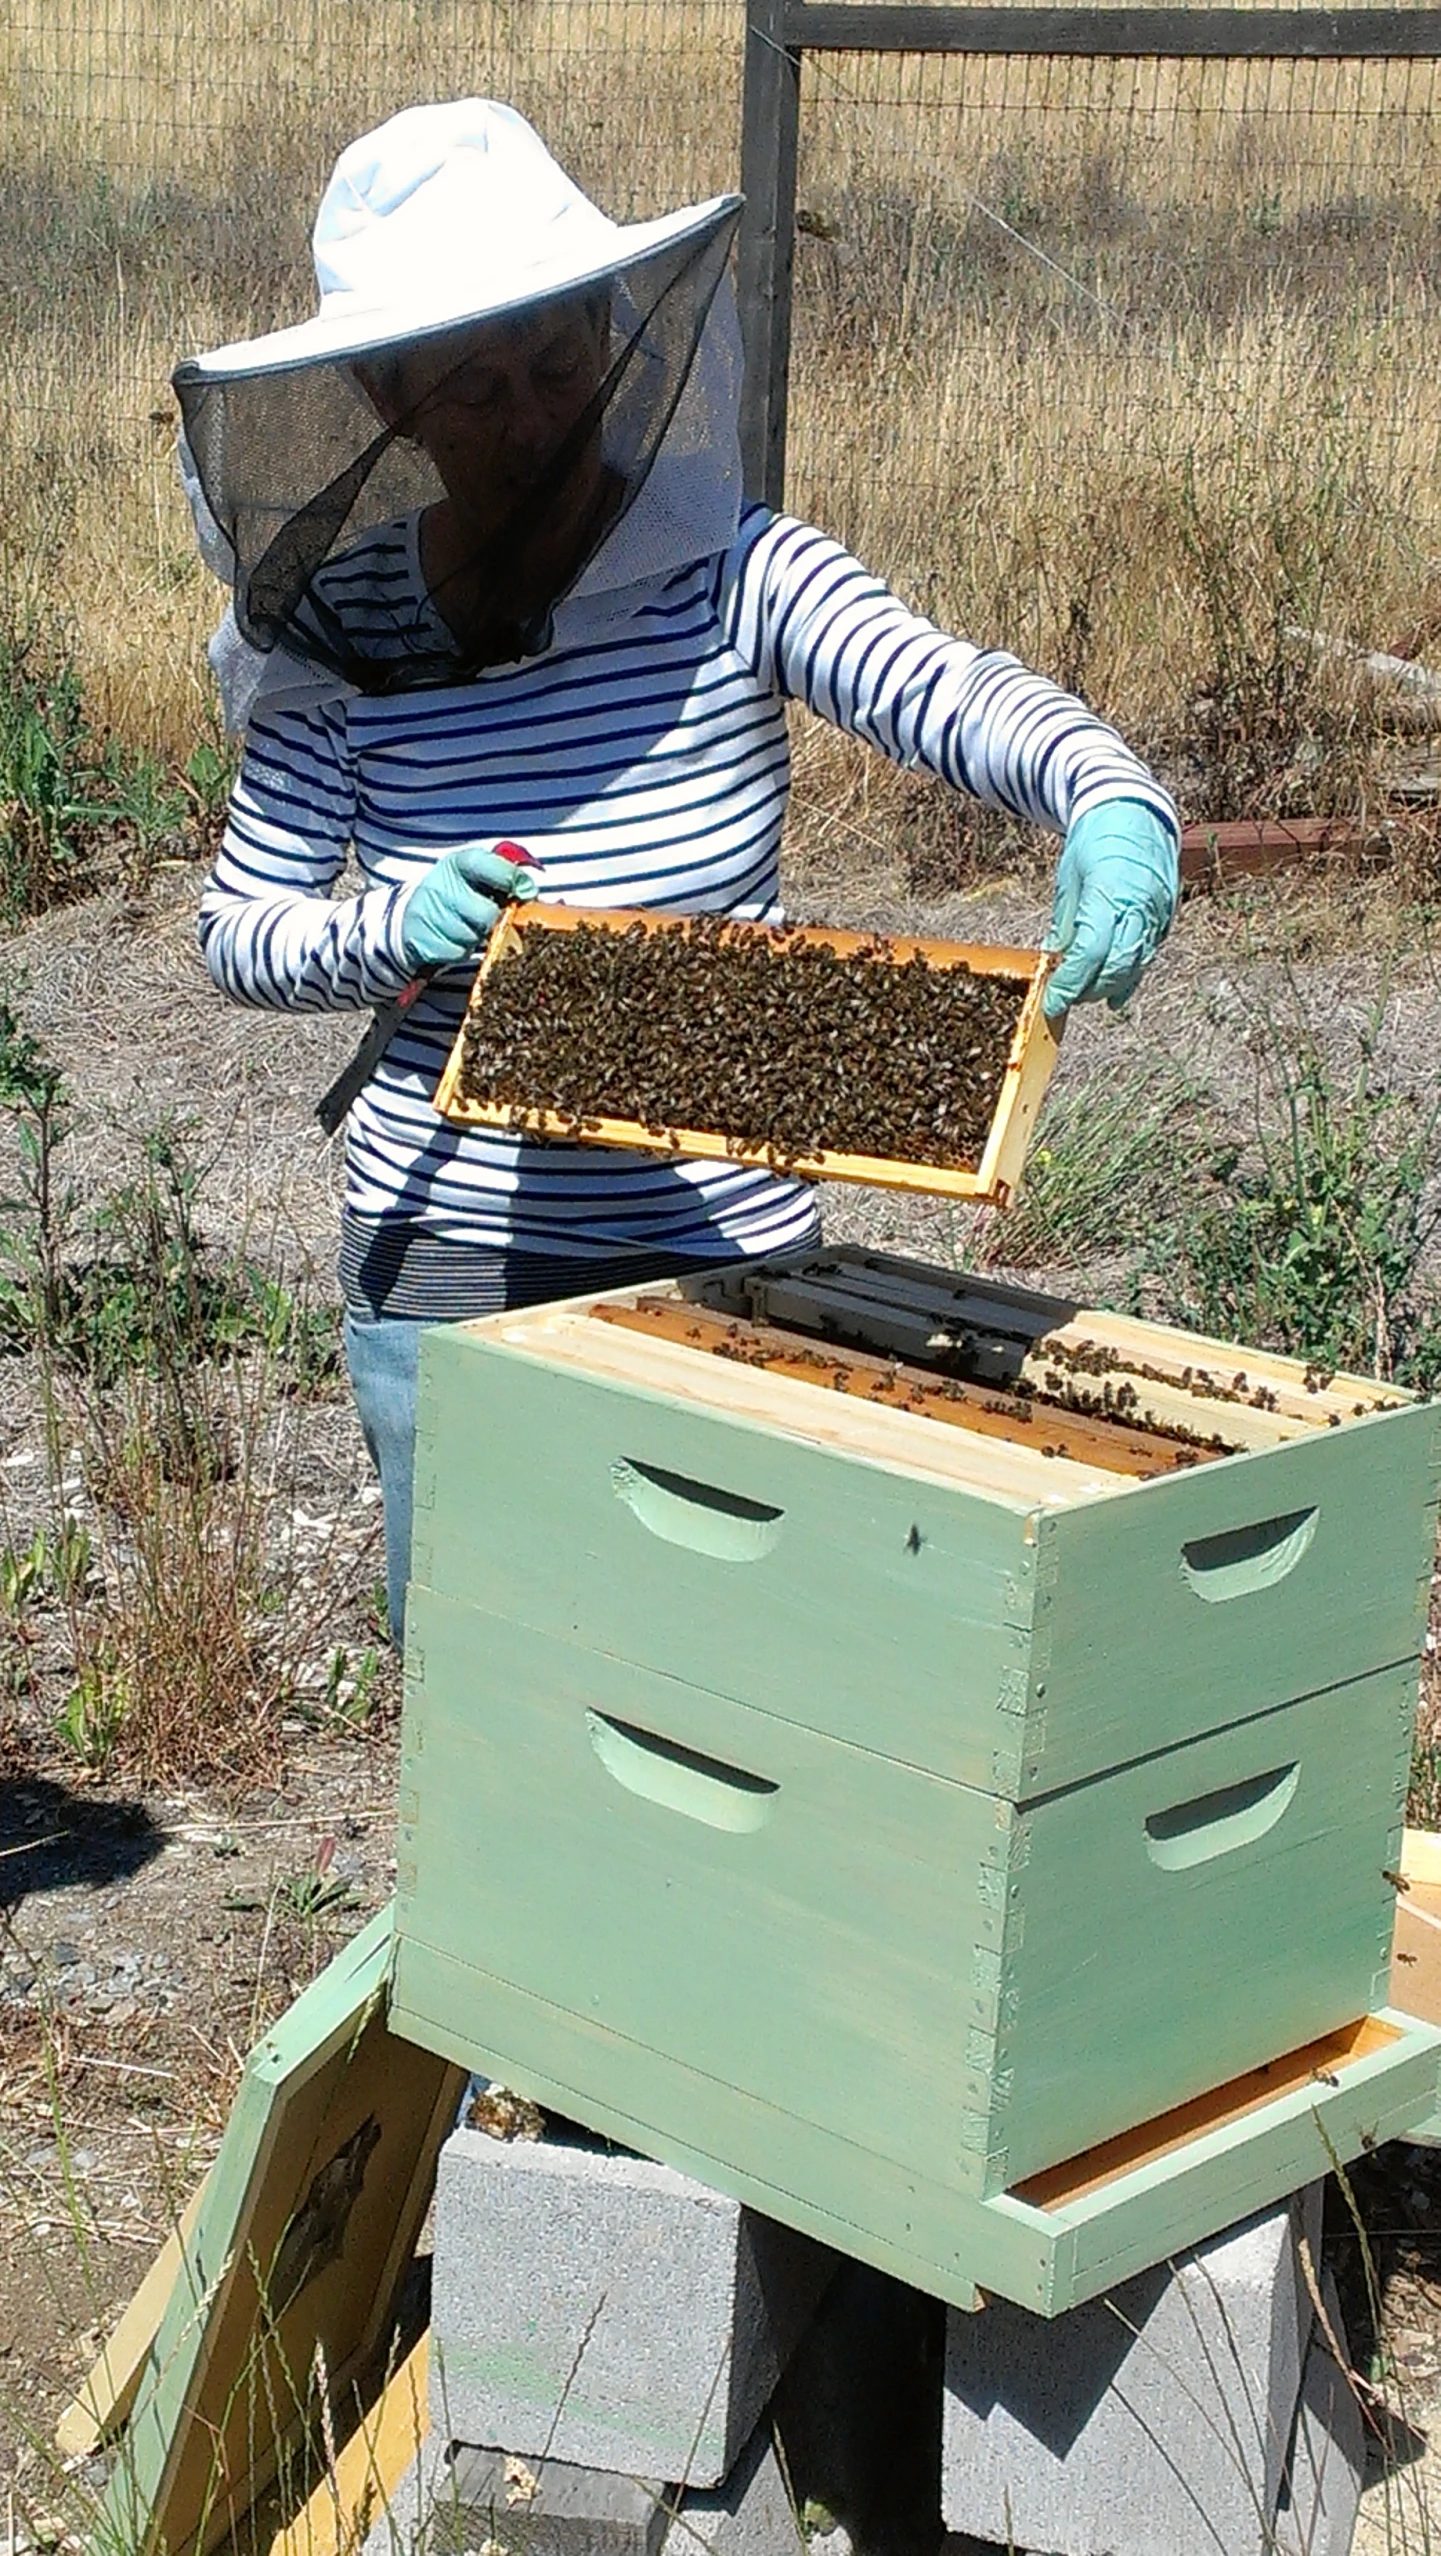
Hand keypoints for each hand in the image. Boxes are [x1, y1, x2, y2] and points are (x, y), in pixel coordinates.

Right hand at [400, 841, 538, 968]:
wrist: (409, 919)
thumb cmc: (454, 894)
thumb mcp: (473, 875)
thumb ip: (503, 875)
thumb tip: (530, 889)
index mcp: (456, 864)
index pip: (488, 866)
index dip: (512, 878)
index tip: (527, 891)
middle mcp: (439, 887)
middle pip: (487, 914)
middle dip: (495, 919)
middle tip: (493, 918)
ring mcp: (428, 916)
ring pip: (474, 937)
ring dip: (478, 937)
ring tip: (469, 927)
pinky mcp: (424, 943)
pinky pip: (458, 953)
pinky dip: (462, 950)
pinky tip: (455, 939)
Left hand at [1042, 799, 1178, 1022]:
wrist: (1134, 808)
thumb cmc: (1095, 839)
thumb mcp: (1070, 879)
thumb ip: (1066, 923)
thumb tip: (1056, 959)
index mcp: (1110, 894)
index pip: (1090, 954)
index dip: (1071, 984)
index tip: (1053, 1002)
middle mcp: (1140, 906)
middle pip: (1117, 967)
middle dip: (1090, 990)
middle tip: (1067, 998)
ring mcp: (1158, 911)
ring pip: (1136, 964)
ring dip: (1110, 985)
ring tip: (1087, 994)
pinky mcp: (1167, 914)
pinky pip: (1148, 953)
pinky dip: (1131, 974)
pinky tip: (1116, 992)